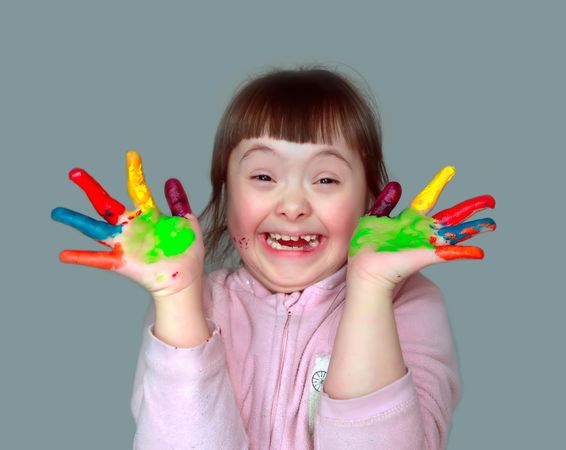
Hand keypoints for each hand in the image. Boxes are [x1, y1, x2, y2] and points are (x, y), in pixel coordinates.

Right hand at [51, 150, 204, 297]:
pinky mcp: (123, 262)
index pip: (138, 189)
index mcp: (148, 215)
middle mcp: (132, 226)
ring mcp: (125, 244)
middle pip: (106, 204)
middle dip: (91, 188)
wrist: (187, 279)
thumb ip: (179, 203)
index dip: (135, 172)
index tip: (132, 154)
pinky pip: (99, 260)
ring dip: (76, 220)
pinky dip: (81, 257)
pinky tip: (63, 254)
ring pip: (96, 229)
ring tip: (57, 212)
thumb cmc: (186, 251)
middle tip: (74, 172)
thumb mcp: (186, 223)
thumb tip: (171, 180)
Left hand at [347, 166, 495, 290]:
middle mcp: (421, 231)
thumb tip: (396, 185)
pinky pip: (448, 254)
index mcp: (409, 220)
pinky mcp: (426, 255)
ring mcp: (426, 243)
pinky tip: (479, 252)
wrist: (365, 268)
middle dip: (470, 208)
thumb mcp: (374, 219)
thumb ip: (385, 203)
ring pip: (456, 233)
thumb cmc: (367, 247)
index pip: (427, 198)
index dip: (438, 184)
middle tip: (489, 200)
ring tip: (491, 223)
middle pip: (451, 216)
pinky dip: (463, 253)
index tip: (450, 170)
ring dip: (474, 228)